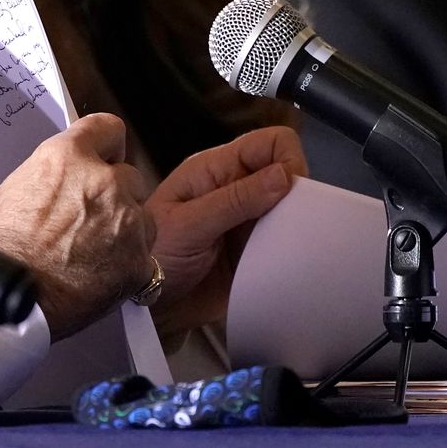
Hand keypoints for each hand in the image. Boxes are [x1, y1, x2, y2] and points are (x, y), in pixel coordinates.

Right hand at [0, 113, 155, 341]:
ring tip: (95, 253)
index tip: (106, 158)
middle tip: (92, 219)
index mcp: (69, 158)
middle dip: (116, 195)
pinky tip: (102, 276)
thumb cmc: (2, 248)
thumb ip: (57, 173)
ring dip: (127, 230)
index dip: (107, 146)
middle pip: (130, 176)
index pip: (108, 128)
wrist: (10, 297)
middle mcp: (104, 182)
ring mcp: (126, 221)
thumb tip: (71, 175)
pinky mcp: (139, 260)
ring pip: (143, 217)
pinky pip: (145, 257)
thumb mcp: (18, 187)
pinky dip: (128, 266)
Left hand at [147, 126, 306, 334]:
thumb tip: (284, 175)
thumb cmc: (153, 257)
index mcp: (216, 170)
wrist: (147, 304)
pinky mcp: (256, 251)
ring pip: (293, 209)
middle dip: (300, 196)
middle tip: (291, 226)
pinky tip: (289, 263)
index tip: (292, 193)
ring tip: (290, 247)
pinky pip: (288, 242)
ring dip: (298, 225)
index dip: (289, 160)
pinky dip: (295, 250)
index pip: (269, 143)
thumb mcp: (188, 225)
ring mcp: (248, 221)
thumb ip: (234, 200)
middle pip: (288, 174)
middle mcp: (236, 189)